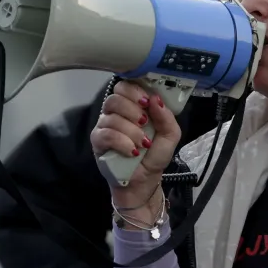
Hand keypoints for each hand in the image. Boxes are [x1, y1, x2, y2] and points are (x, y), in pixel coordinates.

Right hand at [90, 80, 181, 208]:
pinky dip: (121, 142)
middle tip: (144, 123)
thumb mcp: (170, 135)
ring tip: (142, 145)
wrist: (144, 181)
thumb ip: (166, 116)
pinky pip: (105, 134)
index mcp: (132, 106)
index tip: (146, 102)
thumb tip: (155, 98)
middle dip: (132, 110)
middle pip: (115, 98)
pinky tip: (131, 151)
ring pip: (111, 117)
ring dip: (131, 131)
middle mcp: (116, 113)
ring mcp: (104, 126)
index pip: (125, 86)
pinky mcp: (98, 142)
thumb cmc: (155, 155)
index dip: (134, 91)